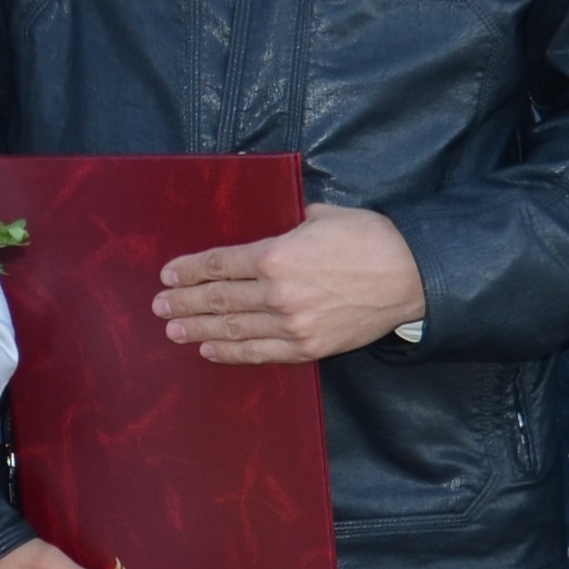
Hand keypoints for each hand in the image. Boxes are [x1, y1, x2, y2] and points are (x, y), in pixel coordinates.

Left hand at [154, 205, 427, 363]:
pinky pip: (259, 352)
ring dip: (198, 330)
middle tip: (158, 306)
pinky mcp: (307, 347)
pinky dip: (230, 352)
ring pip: (232, 329)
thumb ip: (290, 222)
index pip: (220, 264)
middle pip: (218, 300)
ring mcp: (291, 324)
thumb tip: (275, 223)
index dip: (190, 270)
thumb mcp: (323, 216)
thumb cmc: (370, 239)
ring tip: (172, 330)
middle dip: (184, 302)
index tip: (167, 274)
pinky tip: (209, 349)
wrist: (410, 278)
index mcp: (276, 254)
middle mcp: (277, 292)